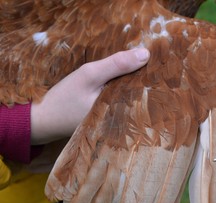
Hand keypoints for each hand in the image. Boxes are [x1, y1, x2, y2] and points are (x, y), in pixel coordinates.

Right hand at [30, 48, 149, 144]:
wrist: (42, 119)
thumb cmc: (65, 98)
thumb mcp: (90, 75)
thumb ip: (116, 65)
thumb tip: (146, 54)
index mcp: (123, 114)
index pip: (148, 96)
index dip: (155, 80)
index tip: (161, 66)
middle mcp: (123, 122)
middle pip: (143, 99)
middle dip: (147, 84)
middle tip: (155, 68)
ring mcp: (116, 123)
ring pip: (133, 101)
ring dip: (136, 88)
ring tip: (144, 74)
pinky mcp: (108, 120)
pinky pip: (122, 104)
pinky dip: (124, 93)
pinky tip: (126, 83)